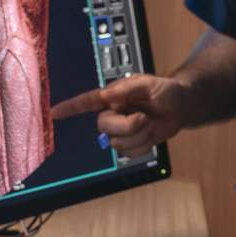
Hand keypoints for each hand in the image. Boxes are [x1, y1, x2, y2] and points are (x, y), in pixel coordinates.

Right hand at [49, 74, 189, 154]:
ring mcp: (121, 130)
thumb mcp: (149, 83)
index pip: (87, 102)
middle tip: (144, 118)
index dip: (70, 107)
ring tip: (149, 124)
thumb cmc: (165, 91)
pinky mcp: (131, 144)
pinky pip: (130, 153)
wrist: (181, 107)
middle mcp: (113, 114)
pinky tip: (151, 134)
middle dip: (126, 126)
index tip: (54, 112)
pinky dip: (144, 145)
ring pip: (117, 143)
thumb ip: (127, 87)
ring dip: (138, 136)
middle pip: (104, 127)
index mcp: (113, 97)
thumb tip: (107, 95)